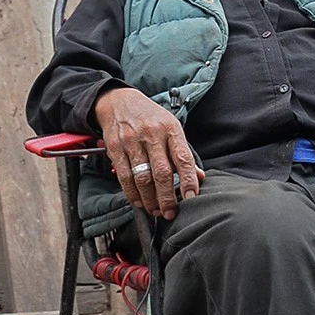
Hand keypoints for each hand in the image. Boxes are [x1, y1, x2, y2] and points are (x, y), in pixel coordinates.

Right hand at [94, 87, 203, 219]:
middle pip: (162, 173)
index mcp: (170, 129)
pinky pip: (125, 177)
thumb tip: (199, 177)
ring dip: (150, 200)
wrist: (118, 102)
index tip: (191, 198)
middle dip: (168, 198)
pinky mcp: (116, 148)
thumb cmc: (149, 118)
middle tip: (171, 213)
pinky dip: (133, 193)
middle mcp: (151, 134)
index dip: (189, 181)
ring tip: (156, 210)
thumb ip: (183, 153)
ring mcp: (132, 141)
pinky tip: (140, 201)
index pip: (183, 159)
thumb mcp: (170, 128)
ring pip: (142, 178)